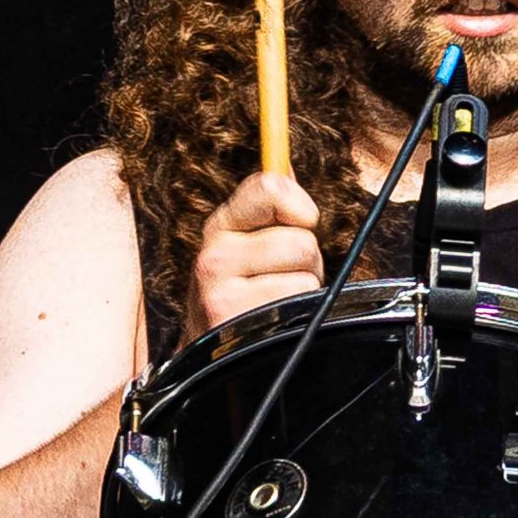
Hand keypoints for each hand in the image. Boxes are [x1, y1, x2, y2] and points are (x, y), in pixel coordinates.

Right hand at [181, 171, 324, 339]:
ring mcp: (221, 293)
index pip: (270, 186)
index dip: (301, 205)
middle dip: (306, 262)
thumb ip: (268, 205)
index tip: (300, 222)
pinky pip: (300, 304)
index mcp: (221, 226)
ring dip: (304, 290)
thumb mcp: (245, 244)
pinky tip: (275, 323)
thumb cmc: (240, 294)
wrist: (210, 354)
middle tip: (283, 278)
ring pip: (305, 274)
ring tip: (278, 301)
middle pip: (302, 240)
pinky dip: (300, 315)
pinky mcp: (237, 324)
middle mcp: (214, 256)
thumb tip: (286, 163)